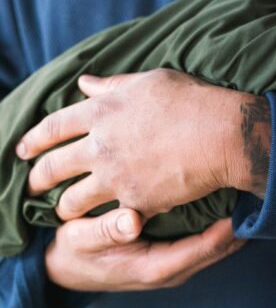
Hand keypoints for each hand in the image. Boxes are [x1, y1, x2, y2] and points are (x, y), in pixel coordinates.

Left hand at [17, 70, 270, 220]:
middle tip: (31, 185)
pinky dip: (100, 224)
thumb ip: (113, 86)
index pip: (54, 125)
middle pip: (54, 165)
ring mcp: (115, 176)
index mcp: (102, 110)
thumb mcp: (150, 81)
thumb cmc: (191, 100)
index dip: (34, 138)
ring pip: (72, 199)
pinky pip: (107, 218)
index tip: (22, 148)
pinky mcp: (135, 202)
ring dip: (62, 206)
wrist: (221, 134)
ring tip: (61, 211)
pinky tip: (97, 226)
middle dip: (37, 178)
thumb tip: (85, 83)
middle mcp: (101, 144)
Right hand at [44, 209, 245, 291]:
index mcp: (154, 268)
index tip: (245, 200)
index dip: (228, 227)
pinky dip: (221, 223)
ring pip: (217, 246)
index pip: (204, 249)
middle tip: (259, 189)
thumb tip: (132, 221)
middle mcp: (171, 269)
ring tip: (253, 190)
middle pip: (220, 249)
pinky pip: (206, 241)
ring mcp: (174, 264)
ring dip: (235, 222)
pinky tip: (230, 198)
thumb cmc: (74, 250)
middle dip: (240, 222)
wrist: (63, 269)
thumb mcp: (82, 239)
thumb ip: (107, 230)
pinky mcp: (173, 254)